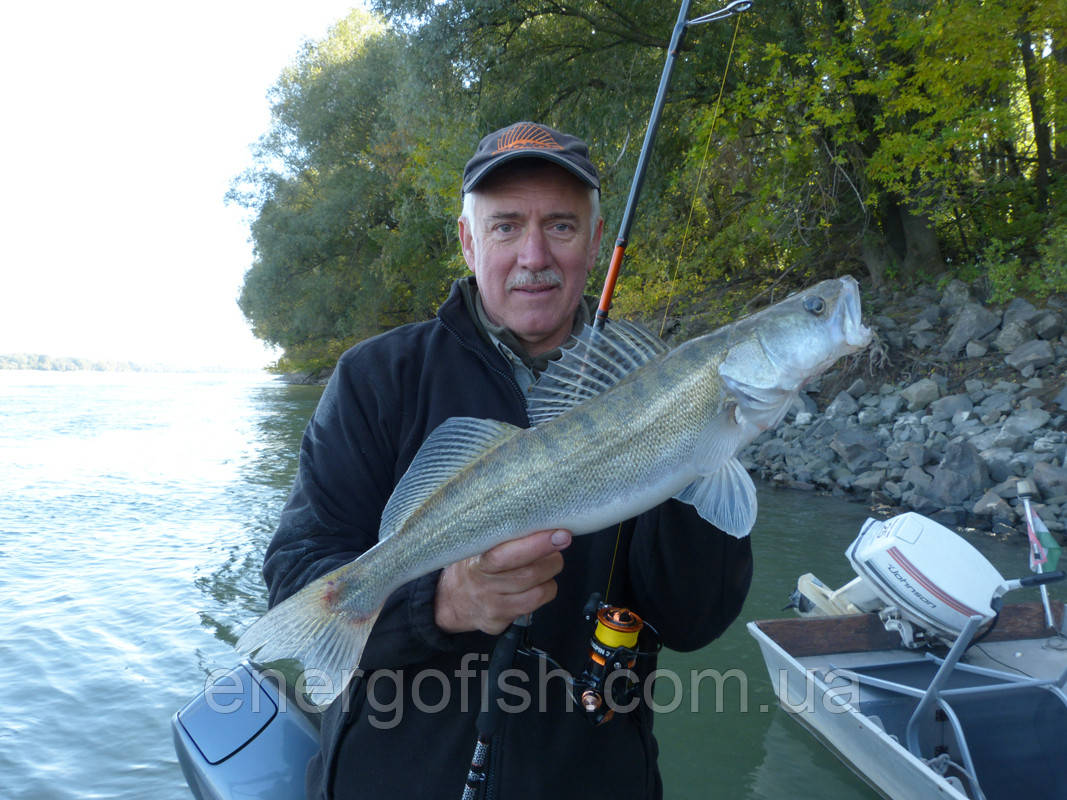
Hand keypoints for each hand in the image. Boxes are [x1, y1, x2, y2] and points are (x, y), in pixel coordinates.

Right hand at [434, 529, 571, 634]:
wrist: (450, 601)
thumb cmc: (473, 564)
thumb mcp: (478, 546)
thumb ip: (502, 534)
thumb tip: (538, 516)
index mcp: (477, 563)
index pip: (505, 556)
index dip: (535, 545)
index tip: (559, 533)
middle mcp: (483, 587)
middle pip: (528, 574)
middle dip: (552, 558)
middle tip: (558, 543)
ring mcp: (493, 607)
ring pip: (538, 592)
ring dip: (550, 575)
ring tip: (547, 562)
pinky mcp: (500, 622)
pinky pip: (535, 606)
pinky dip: (545, 590)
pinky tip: (538, 582)